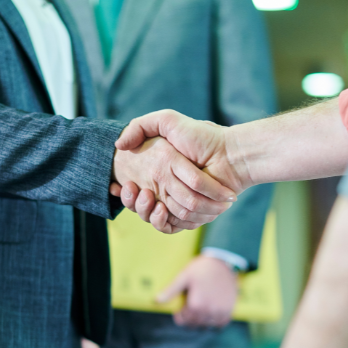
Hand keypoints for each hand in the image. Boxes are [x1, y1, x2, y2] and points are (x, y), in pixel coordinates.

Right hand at [112, 111, 253, 226]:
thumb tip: (119, 146)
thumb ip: (141, 126)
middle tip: (131, 188)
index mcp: (162, 172)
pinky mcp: (191, 216)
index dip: (124, 191)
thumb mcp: (167, 121)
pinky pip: (170, 226)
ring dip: (144, 211)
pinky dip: (162, 221)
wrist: (229, 154)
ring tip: (146, 196)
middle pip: (142, 205)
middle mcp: (169, 189)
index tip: (117, 185)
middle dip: (132, 201)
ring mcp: (180, 203)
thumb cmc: (201, 136)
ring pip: (153, 217)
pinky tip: (159, 208)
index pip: (134, 189)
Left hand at [157, 255, 238, 327]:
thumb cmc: (201, 269)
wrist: (222, 262)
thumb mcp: (184, 277)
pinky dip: (215, 322)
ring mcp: (220, 311)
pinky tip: (211, 313)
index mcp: (196, 304)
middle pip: (195, 324)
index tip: (179, 312)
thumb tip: (156, 300)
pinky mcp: (229, 309)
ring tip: (199, 311)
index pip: (184, 320)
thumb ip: (170, 291)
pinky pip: (221, 323)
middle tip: (188, 310)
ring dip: (201, 321)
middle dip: (189, 319)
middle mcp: (209, 310)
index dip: (180, 317)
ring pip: (207, 325)